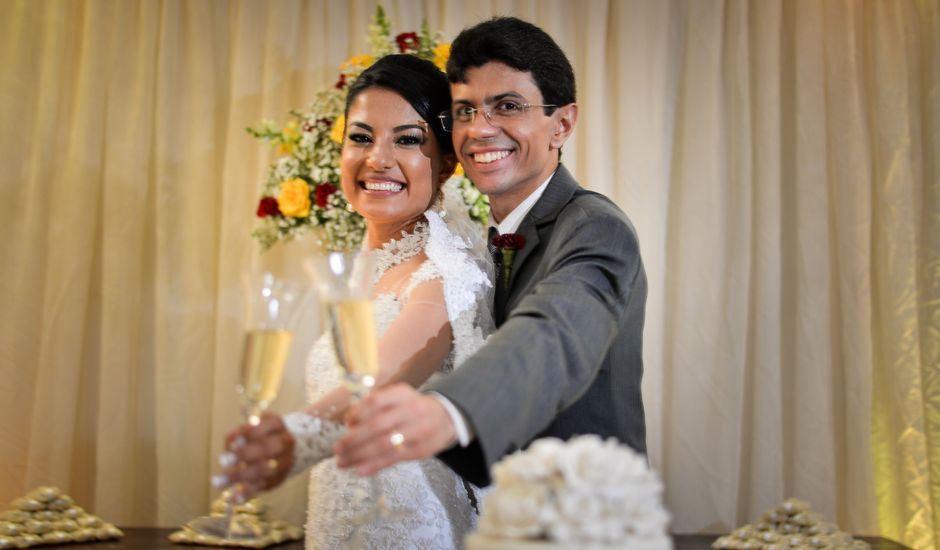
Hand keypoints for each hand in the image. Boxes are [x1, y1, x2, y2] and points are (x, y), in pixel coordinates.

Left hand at [217, 412, 294, 498]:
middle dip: (244, 455)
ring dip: (241, 476)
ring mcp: (285, 461)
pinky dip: (249, 492)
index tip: (230, 443)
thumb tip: (230, 440)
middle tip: (223, 461)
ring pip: (264, 470)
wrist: (286, 448)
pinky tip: (234, 497)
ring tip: (219, 482)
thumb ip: (239, 432)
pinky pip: (264, 485)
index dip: (248, 434)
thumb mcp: (252, 427)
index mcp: (277, 425)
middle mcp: (285, 442)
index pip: (265, 426)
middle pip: (267, 448)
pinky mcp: (280, 477)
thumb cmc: (261, 435)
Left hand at [334, 383, 455, 475]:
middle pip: (378, 425)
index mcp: (402, 394)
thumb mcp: (400, 399)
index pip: (378, 401)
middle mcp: (411, 410)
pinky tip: (361, 470)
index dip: (359, 412)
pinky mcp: (420, 450)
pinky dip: (375, 465)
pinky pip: (394, 458)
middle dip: (354, 438)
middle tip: (337, 448)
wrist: (447, 419)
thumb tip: (350, 423)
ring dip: (360, 454)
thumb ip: (377, 407)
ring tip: (342, 462)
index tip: (347, 422)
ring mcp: (417, 431)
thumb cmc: (414, 409)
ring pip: (384, 444)